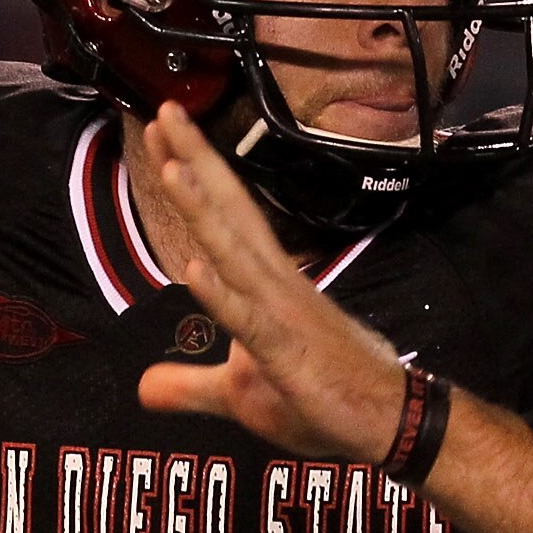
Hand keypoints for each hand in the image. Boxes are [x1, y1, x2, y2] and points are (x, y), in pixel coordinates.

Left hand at [133, 103, 406, 462]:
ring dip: (202, 211)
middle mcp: (275, 284)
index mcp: (264, 283)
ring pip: (235, 254)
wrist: (388, 424)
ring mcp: (282, 314)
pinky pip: (248, 320)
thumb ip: (190, 386)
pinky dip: (221, 295)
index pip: (225, 216)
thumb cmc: (322, 399)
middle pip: (229, 212)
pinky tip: (194, 269)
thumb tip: (144, 388)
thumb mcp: (240, 396)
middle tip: (165, 109)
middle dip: (196, 161)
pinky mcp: (286, 353)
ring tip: (171, 167)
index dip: (195, 172)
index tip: (165, 129)